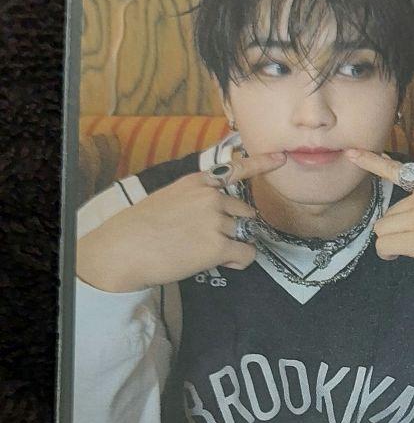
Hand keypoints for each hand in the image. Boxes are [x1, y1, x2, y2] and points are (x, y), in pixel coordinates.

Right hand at [77, 151, 286, 292]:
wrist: (123, 250)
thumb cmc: (140, 228)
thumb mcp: (168, 198)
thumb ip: (196, 200)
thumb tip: (218, 214)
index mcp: (198, 183)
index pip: (236, 169)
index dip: (262, 164)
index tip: (281, 159)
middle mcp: (212, 197)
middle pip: (243, 212)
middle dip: (232, 227)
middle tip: (204, 241)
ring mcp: (216, 221)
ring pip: (244, 235)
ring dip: (231, 246)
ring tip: (201, 252)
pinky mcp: (218, 245)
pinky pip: (246, 254)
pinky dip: (238, 261)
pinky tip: (221, 263)